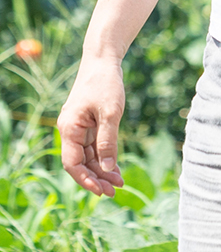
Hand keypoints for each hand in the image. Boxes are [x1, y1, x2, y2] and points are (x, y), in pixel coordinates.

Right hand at [58, 53, 125, 196]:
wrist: (103, 60)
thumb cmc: (106, 83)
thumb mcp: (111, 112)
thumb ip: (108, 140)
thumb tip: (107, 167)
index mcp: (69, 129)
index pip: (72, 163)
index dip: (86, 179)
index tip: (102, 190)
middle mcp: (70, 131)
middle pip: (80, 162)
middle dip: (96, 178)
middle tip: (115, 191)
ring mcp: (78, 127)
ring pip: (88, 156)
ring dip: (102, 169)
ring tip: (119, 182)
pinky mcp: (88, 123)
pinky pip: (94, 146)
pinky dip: (104, 156)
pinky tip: (115, 167)